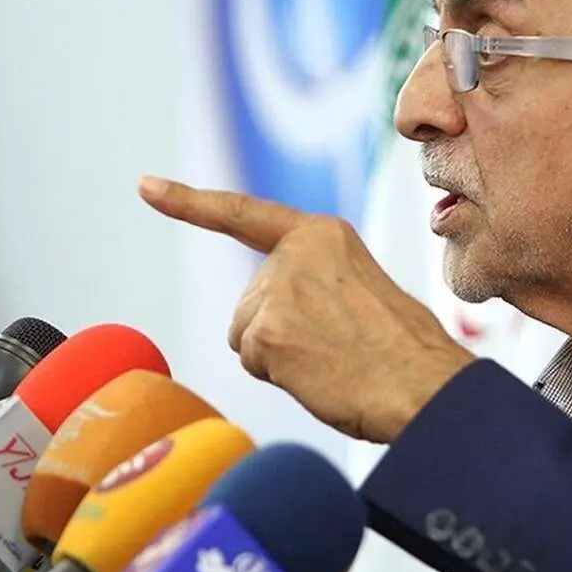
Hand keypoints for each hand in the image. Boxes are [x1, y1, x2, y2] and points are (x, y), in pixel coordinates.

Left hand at [137, 176, 475, 442]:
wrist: (425, 385)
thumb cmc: (404, 350)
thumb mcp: (360, 288)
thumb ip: (314, 283)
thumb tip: (267, 320)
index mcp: (322, 234)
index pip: (243, 215)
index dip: (189, 203)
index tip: (146, 186)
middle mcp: (294, 253)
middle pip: (250, 301)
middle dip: (281, 332)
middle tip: (338, 347)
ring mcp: (279, 290)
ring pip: (246, 335)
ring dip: (279, 357)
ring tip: (335, 360)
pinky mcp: (267, 331)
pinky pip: (252, 361)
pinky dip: (280, 377)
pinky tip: (321, 374)